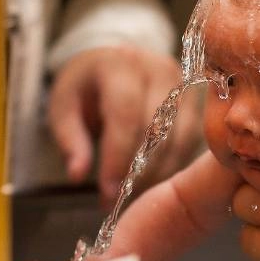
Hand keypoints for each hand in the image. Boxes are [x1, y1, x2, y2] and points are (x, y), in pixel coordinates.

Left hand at [48, 46, 201, 206]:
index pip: (125, 113)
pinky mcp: (195, 101)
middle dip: (140, 170)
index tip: (109, 191)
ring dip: (160, 172)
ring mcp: (182, 84)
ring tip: (136, 194)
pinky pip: (191, 142)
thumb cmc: (86, 87)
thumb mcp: (64, 107)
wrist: (114, 62)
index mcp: (119, 65)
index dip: (118, 156)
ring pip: (180, 138)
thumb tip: (78, 175)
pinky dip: (173, 166)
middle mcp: (157, 69)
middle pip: (158, 128)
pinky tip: (153, 181)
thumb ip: (70, 140)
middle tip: (121, 199)